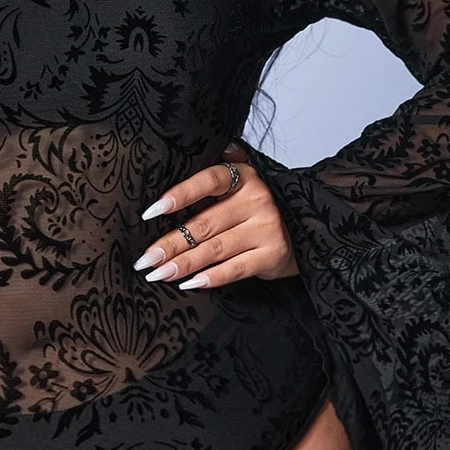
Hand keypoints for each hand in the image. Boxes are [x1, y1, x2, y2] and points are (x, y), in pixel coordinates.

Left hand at [133, 143, 298, 290]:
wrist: (305, 229)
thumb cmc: (258, 209)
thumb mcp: (242, 184)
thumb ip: (213, 177)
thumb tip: (172, 166)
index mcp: (244, 176)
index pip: (208, 181)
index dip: (179, 195)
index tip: (150, 212)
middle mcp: (256, 199)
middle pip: (203, 223)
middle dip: (169, 244)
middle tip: (144, 259)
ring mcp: (266, 227)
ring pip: (215, 248)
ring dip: (183, 263)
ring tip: (158, 273)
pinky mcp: (272, 254)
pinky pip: (236, 268)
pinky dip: (211, 278)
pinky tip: (189, 283)